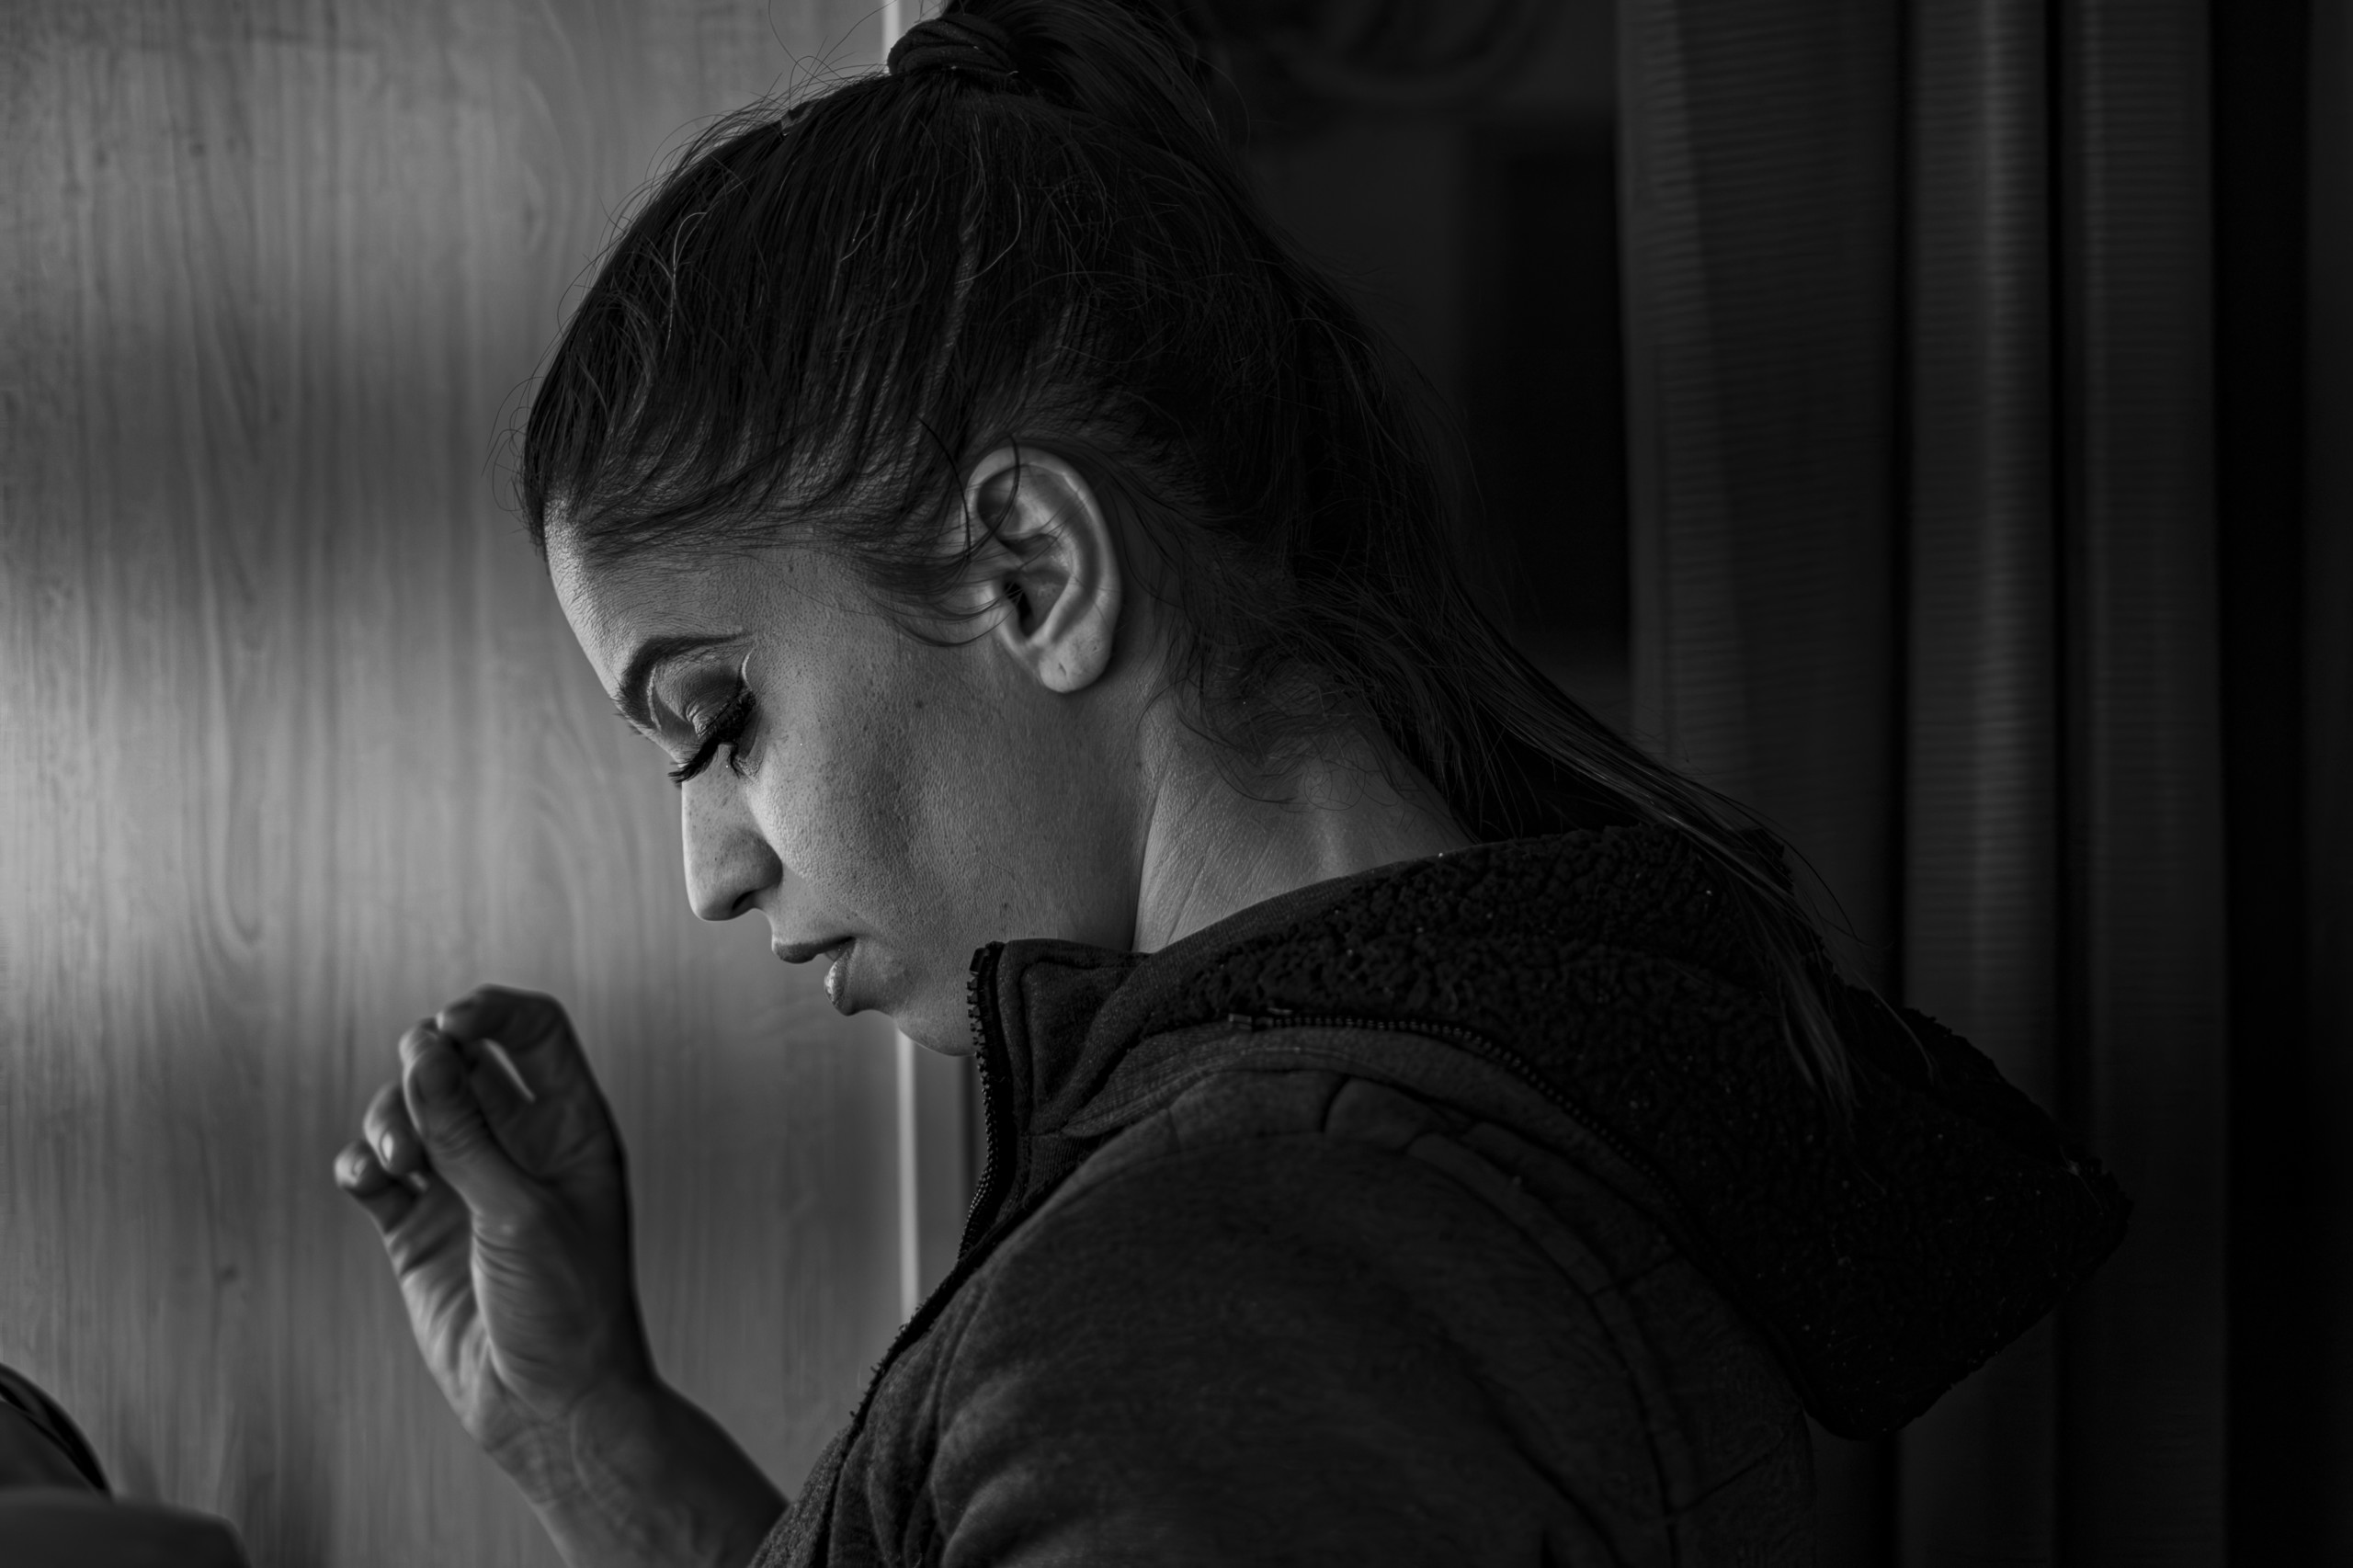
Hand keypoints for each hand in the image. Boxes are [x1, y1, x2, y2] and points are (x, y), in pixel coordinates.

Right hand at [335, 987, 652, 1496]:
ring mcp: (465, 1185)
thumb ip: (466, 1131)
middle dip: (425, 1063)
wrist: (546, 1409)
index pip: (535, 1031)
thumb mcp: (519, 1211)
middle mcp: (518, 1146)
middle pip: (458, 1061)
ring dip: (389, 1118)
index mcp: (571, 1127)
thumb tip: (423, 1049)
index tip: (447, 1022)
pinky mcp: (419, 1228)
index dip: (491, 1012)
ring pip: (409, 1112)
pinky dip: (361, 1163)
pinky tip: (366, 1179)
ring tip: (395, 1163)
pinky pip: (375, 1172)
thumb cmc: (567, 1308)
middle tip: (413, 1088)